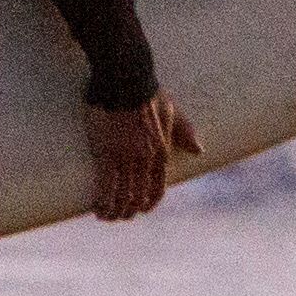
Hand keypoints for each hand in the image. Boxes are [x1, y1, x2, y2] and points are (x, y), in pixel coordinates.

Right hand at [87, 93, 197, 223]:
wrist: (125, 79)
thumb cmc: (148, 92)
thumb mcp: (172, 112)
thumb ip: (185, 132)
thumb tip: (199, 151)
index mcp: (162, 152)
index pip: (157, 189)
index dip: (148, 203)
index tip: (139, 209)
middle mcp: (146, 160)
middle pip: (138, 196)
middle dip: (128, 210)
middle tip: (118, 215)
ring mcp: (127, 158)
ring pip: (122, 196)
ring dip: (113, 211)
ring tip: (104, 216)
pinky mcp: (107, 154)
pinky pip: (106, 187)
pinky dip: (102, 201)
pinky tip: (96, 209)